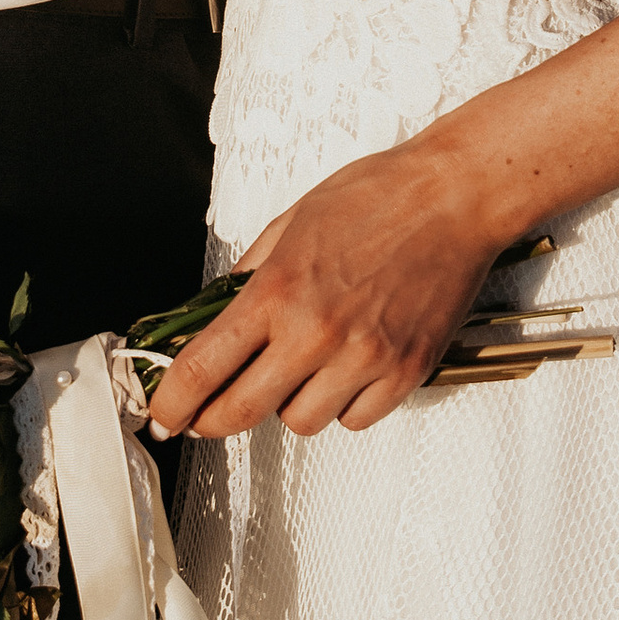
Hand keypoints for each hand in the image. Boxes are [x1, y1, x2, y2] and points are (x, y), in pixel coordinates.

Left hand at [145, 150, 503, 439]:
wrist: (455, 197)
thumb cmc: (378, 197)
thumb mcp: (292, 221)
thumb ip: (250, 273)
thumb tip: (216, 313)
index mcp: (278, 291)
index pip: (203, 368)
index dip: (172, 403)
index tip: (163, 415)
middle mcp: (316, 332)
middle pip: (241, 412)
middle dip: (213, 421)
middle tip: (207, 416)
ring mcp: (363, 358)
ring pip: (299, 422)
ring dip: (288, 405)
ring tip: (300, 371)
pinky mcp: (405, 372)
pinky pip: (355, 421)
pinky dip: (343, 406)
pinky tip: (346, 373)